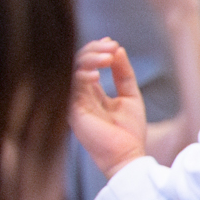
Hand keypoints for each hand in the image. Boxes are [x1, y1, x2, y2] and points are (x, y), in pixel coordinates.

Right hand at [69, 39, 150, 176]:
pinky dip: (81, 78)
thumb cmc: (129, 131)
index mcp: (90, 92)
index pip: (86, 64)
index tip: (113, 44)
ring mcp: (73, 104)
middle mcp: (78, 96)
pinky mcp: (72, 113)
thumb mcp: (130, 96)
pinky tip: (97, 76)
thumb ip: (123, 74)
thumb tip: (117, 49)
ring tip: (107, 57)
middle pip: (76, 64)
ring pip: (71, 72)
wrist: (128, 156)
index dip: (97, 50)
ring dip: (88, 60)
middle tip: (111, 47)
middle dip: (93, 51)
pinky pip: (70, 89)